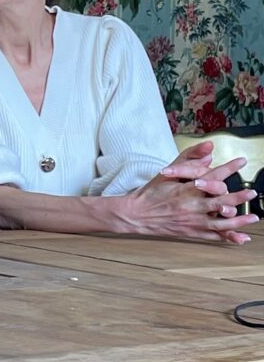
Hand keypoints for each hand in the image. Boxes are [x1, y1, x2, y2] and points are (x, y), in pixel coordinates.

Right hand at [127, 143, 258, 244]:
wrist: (137, 214)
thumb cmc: (151, 192)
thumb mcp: (168, 173)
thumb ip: (189, 160)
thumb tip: (208, 150)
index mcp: (186, 189)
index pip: (212, 176)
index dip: (229, 168)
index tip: (241, 161)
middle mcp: (192, 205)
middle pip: (222, 201)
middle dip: (239, 197)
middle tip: (252, 192)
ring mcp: (194, 221)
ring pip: (223, 222)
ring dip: (240, 220)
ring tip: (254, 217)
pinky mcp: (193, 232)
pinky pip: (215, 236)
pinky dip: (230, 237)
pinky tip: (242, 237)